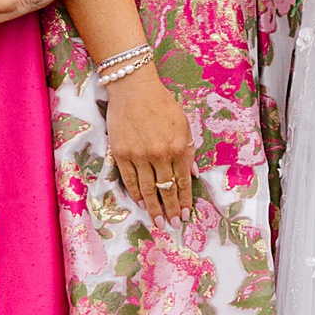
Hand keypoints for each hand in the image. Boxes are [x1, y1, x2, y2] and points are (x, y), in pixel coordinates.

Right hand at [105, 63, 195, 223]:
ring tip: (158, 221)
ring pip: (147, 189)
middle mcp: (160, 154)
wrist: (133, 89)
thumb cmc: (162, 104)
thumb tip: (193, 174)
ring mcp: (139, 155)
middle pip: (166, 189)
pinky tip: (140, 203)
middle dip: (170, 210)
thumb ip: (189, 150)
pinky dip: (135, 194)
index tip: (185, 213)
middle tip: (173, 225)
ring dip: (153, 208)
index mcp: (179, 147)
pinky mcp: (121, 153)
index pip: (182, 181)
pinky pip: (129, 180)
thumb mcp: (183, 124)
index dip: (184, 200)